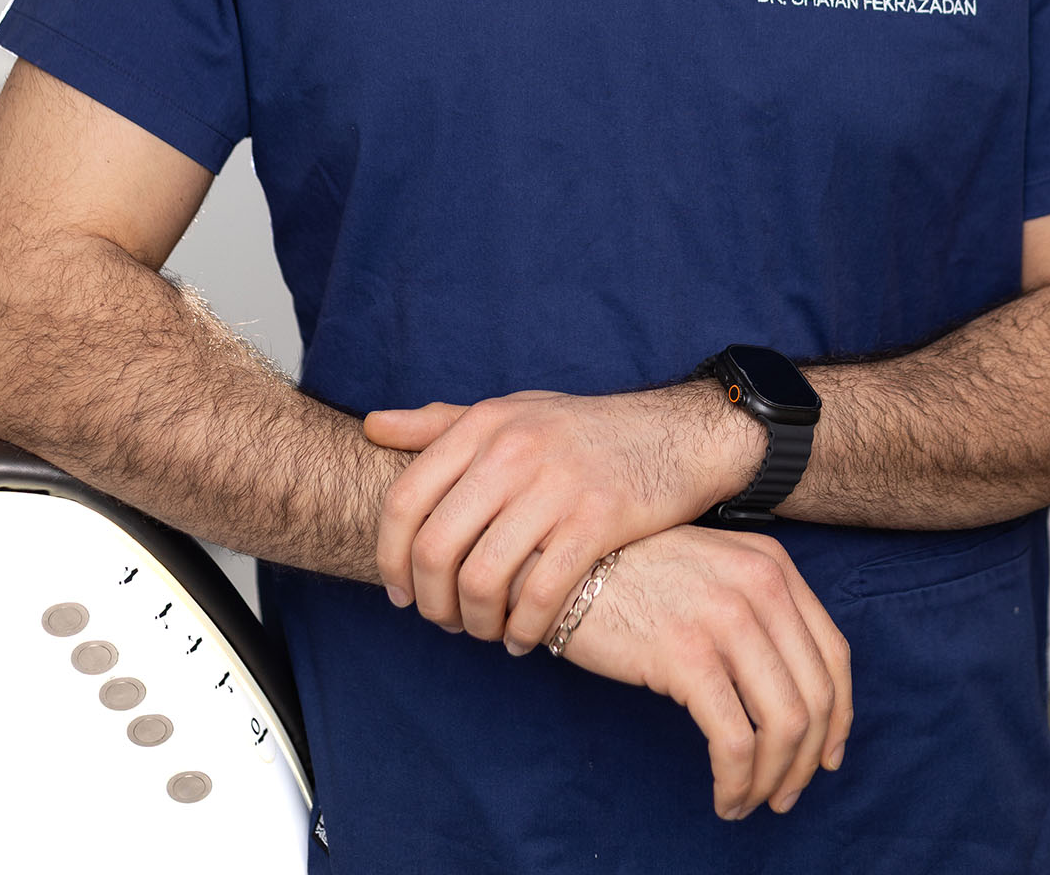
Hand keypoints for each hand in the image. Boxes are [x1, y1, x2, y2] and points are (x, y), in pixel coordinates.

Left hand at [365, 385, 759, 646]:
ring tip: (485, 631)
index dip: (390, 559)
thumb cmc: (584, 430)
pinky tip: (525, 638)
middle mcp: (513, 451)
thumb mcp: (513, 412)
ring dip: (475, 623)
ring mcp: (556, 485)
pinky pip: (543, 593)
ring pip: (485, 578)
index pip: (405, 501)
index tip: (400, 592)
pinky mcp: (599, 520)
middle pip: (435, 548)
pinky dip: (525, 629)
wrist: (677, 432)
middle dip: (430, 602)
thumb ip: (441, 421)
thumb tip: (372, 426)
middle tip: (443, 621)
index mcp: (484, 425)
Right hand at [561, 526, 852, 821]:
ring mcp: (725, 618)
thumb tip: (794, 692)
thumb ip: (756, 610)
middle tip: (786, 795)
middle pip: (816, 695)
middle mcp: (760, 585)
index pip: (834, 653)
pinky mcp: (686, 655)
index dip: (838, 717)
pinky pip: (735, 741)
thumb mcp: (711, 572)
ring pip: (784, 724)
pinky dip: (738, 782)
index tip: (825, 757)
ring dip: (773, 779)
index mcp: (772, 565)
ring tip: (750, 802)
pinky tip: (724, 797)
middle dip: (808, 760)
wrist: (563, 563)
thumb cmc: (632, 576)